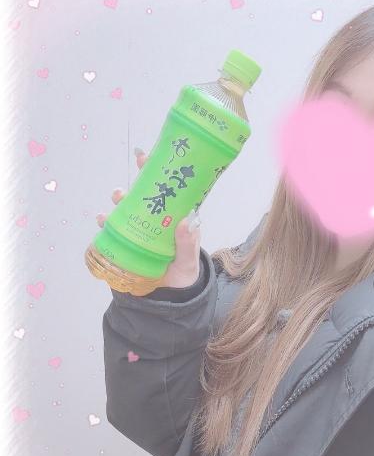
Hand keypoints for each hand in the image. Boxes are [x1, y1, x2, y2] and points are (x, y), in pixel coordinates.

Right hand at [96, 149, 201, 288]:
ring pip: (126, 210)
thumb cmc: (185, 273)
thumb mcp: (189, 259)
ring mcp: (141, 232)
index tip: (144, 158)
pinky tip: (102, 222)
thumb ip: (188, 243)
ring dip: (119, 203)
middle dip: (131, 188)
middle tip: (123, 190)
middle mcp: (156, 221)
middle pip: (141, 198)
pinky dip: (106, 225)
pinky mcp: (128, 245)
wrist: (171, 297)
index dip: (155, 172)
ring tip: (115, 201)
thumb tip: (184, 221)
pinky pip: (115, 231)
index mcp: (173, 219)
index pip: (166, 191)